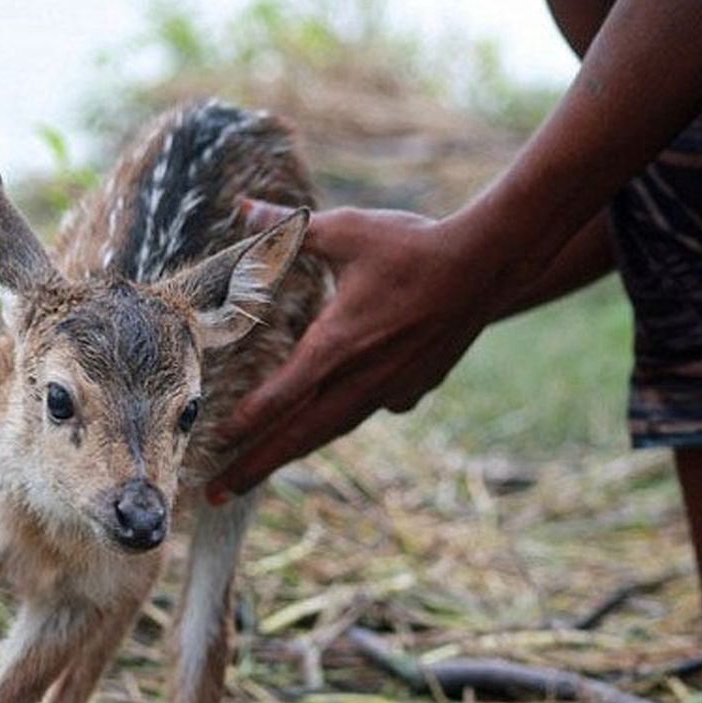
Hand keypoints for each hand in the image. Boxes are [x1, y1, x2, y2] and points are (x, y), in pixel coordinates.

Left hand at [226, 201, 457, 478]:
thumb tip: (241, 209)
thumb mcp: (344, 230)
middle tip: (216, 493)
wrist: (485, 267)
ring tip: (260, 470)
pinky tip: (336, 416)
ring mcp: (390, 389)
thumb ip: (287, 230)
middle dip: (255, 465)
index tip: (216, 442)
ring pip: (332, 429)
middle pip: (298, 434)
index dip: (246, 423)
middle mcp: (361, 377)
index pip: (280, 397)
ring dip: (292, 451)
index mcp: (337, 343)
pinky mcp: (413, 388)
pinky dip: (345, 418)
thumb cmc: (410, 246)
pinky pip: (371, 411)